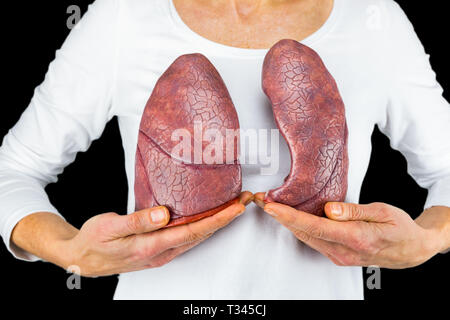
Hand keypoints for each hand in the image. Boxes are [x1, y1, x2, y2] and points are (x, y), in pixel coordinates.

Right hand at [61, 191, 252, 276]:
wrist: (82, 258)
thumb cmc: (94, 240)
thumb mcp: (109, 227)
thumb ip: (137, 221)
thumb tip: (163, 214)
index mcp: (151, 246)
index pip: (193, 231)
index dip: (218, 219)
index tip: (237, 207)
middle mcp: (162, 253)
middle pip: (202, 235)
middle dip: (226, 218)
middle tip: (245, 200)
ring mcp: (162, 254)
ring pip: (197, 238)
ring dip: (217, 222)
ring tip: (234, 206)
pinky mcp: (159, 251)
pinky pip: (188, 239)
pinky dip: (203, 227)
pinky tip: (208, 218)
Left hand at [254, 193, 444, 268]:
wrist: (410, 250)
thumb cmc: (400, 228)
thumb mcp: (382, 212)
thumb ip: (353, 211)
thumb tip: (329, 209)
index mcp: (356, 238)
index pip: (315, 226)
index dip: (289, 217)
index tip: (270, 207)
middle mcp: (343, 251)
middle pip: (303, 232)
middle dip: (279, 216)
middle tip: (259, 199)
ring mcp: (339, 256)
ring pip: (305, 237)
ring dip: (285, 222)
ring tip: (268, 205)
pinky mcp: (337, 255)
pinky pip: (312, 240)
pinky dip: (298, 227)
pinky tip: (288, 217)